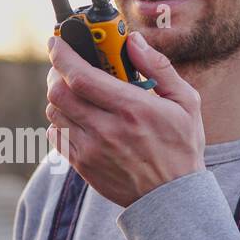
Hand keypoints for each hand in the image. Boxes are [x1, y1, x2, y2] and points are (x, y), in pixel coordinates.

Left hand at [45, 30, 204, 206]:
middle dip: (57, 72)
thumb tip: (134, 41)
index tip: (57, 42)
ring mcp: (91, 150)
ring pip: (54, 112)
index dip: (62, 54)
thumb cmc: (181, 147)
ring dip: (59, 96)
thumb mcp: (185, 102)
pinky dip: (61, 121)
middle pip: (59, 92)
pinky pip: (57, 136)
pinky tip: (78, 117)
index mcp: (132, 109)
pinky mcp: (83, 166)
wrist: (172, 198)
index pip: (80, 76)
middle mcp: (107, 129)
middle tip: (66, 66)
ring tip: (74, 91)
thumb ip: (158, 67)